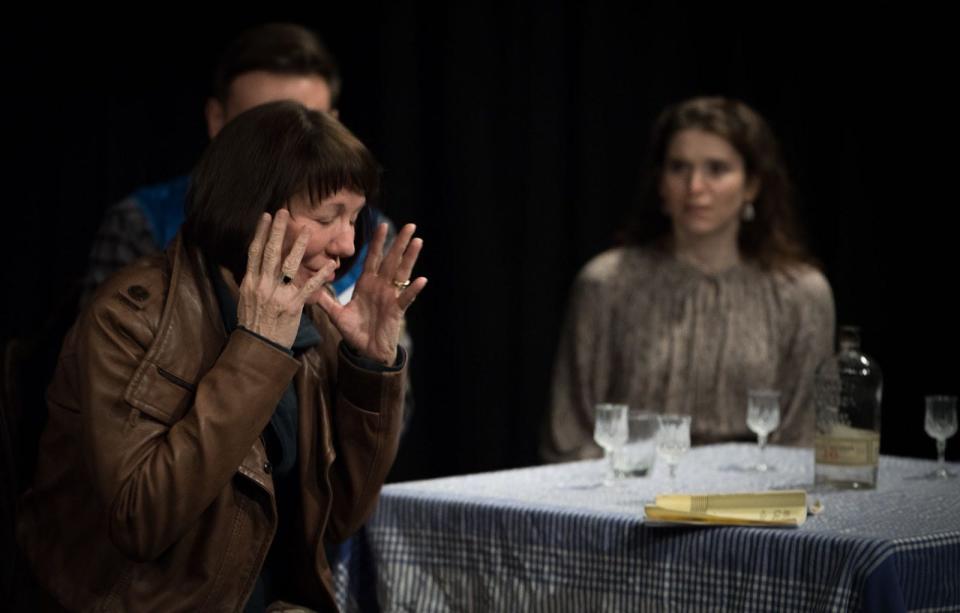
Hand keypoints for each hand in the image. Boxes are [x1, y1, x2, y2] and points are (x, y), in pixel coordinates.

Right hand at [237, 210, 332, 347]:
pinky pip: (308, 287)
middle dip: (276, 230)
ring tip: (307, 230)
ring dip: (298, 246)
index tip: (265, 216)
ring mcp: (277, 295)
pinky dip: (320, 276)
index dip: (260, 232)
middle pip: (269, 252)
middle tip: (283, 211)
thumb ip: (251, 281)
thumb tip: (254, 265)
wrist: (258, 348)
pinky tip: (330, 266)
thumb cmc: (253, 324)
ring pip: (288, 265)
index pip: (254, 252)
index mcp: (249, 282)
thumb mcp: (245, 300)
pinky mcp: (293, 306)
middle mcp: (262, 285)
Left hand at [314, 223, 426, 363]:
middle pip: (391, 260)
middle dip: (399, 243)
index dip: (377, 242)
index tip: (382, 225)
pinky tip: (421, 280)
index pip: (372, 258)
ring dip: (409, 258)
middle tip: (411, 225)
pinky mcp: (396, 310)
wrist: (365, 352)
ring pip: (401, 273)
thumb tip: (308, 285)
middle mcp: (380, 287)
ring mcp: (390, 297)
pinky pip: (406, 298)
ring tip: (418, 242)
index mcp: (366, 284)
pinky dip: (413, 289)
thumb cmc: (354, 332)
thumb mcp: (336, 314)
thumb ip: (325, 299)